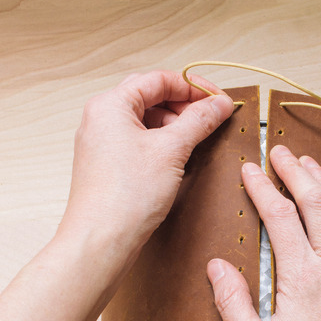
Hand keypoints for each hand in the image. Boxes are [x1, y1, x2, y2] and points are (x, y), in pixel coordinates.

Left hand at [59, 70, 233, 254]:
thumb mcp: (172, 150)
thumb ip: (199, 121)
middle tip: (212, 119)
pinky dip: (162, 145)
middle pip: (151, 98)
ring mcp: (103, 144)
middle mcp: (101, 119)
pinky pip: (139, 143)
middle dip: (185, 106)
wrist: (101, 241)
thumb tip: (219, 104)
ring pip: (146, 122)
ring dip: (175, 127)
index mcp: (110, 105)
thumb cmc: (126, 196)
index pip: (158, 80)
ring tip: (199, 141)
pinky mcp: (108, 165)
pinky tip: (180, 159)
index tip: (218, 100)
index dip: (193, 87)